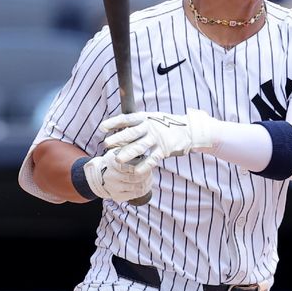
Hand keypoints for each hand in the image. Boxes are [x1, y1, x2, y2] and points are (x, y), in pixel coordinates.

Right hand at [84, 147, 152, 202]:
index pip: (130, 165)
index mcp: (112, 163)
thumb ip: (129, 148)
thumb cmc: (115, 160)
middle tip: (150, 171)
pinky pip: (133, 195)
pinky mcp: (116, 196)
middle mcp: (110, 176)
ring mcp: (112, 187)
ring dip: (145, 183)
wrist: (100, 174)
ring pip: (135, 187)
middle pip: (134, 177)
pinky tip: (145, 186)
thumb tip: (143, 144)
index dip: (142, 165)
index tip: (148, 162)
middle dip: (145, 175)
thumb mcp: (119, 151)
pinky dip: (142, 191)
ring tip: (149, 178)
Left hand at [101, 109, 219, 171]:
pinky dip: (143, 166)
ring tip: (117, 159)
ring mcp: (157, 139)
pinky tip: (135, 172)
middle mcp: (150, 127)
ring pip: (140, 147)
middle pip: (132, 133)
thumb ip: (138, 123)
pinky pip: (152, 159)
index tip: (102, 128)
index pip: (127, 119)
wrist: (189, 130)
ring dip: (128, 154)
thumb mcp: (152, 118)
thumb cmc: (166, 125)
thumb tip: (119, 128)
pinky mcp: (164, 150)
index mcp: (145, 118)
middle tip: (106, 144)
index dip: (114, 123)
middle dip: (118, 139)